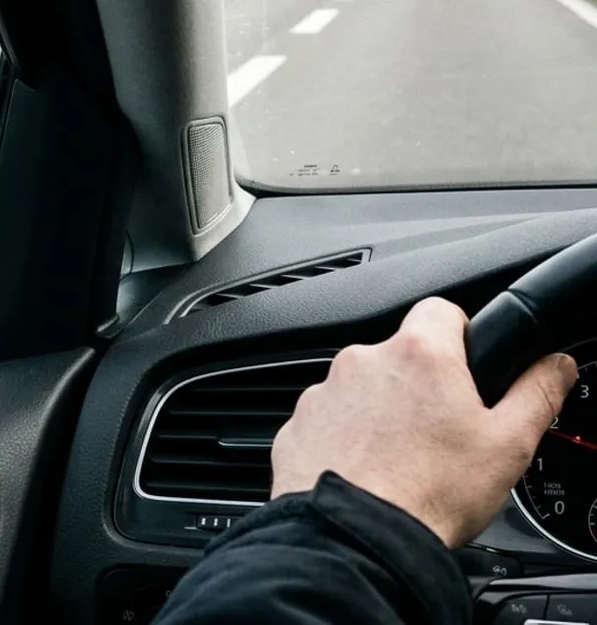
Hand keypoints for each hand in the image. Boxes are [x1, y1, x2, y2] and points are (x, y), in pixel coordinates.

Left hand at [271, 297, 576, 547]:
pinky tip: (367, 472)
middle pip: (400, 357)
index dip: (460, 335)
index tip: (469, 366)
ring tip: (404, 460)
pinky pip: (329, 421)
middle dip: (421, 385)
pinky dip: (346, 439)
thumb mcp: (508, 444)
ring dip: (381, 413)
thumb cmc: (431, 494)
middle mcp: (362, 362)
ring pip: (362, 390)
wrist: (356, 538)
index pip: (441, 311)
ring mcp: (322, 393)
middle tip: (442, 431)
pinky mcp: (297, 425)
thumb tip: (554, 366)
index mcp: (419, 355)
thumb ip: (536, 393)